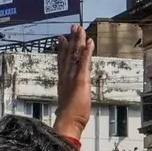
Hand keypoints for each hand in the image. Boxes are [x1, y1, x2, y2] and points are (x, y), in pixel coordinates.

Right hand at [53, 24, 94, 141]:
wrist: (67, 122)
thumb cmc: (68, 118)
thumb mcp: (66, 105)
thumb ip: (65, 99)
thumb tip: (62, 102)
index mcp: (62, 82)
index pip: (62, 62)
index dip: (61, 49)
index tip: (61, 39)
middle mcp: (66, 76)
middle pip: (68, 54)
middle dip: (71, 40)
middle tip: (73, 28)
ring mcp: (72, 77)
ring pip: (75, 55)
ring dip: (78, 41)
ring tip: (80, 29)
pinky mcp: (81, 79)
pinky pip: (85, 62)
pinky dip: (87, 52)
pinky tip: (90, 42)